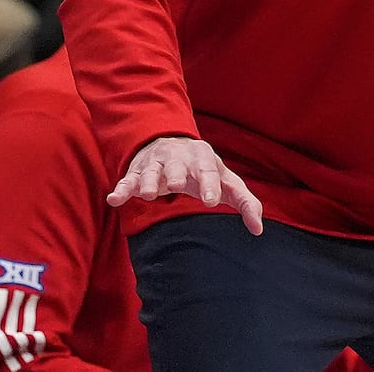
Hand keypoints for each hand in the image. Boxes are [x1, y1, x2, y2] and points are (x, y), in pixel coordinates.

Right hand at [109, 136, 264, 234]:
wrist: (172, 144)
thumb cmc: (205, 170)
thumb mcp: (226, 181)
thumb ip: (245, 202)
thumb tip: (258, 230)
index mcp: (204, 158)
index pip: (209, 170)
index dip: (210, 185)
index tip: (212, 201)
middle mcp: (179, 158)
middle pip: (178, 166)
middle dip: (178, 174)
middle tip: (178, 185)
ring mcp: (156, 164)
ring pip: (151, 171)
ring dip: (149, 181)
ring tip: (149, 193)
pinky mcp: (137, 173)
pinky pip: (127, 180)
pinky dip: (122, 189)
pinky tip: (115, 199)